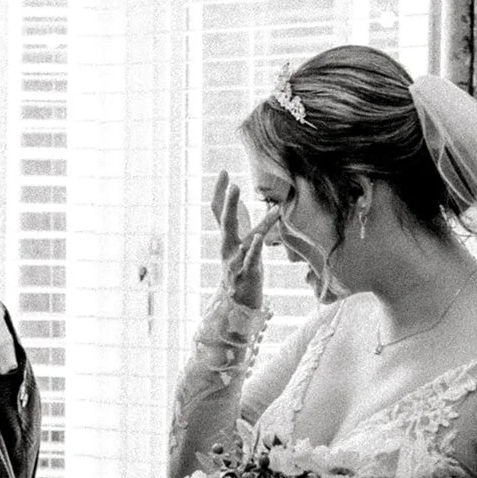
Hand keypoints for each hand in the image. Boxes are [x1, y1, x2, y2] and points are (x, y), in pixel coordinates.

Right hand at [211, 170, 276, 309]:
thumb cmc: (240, 270)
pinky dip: (253, 249)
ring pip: (240, 238)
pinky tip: (258, 238)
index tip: (224, 172)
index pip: (218, 212)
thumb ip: (239, 224)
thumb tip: (239, 203)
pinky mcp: (247, 274)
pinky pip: (249, 260)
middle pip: (225, 222)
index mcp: (226, 239)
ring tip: (253, 206)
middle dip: (229, 203)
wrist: (237, 305)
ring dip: (246, 221)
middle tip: (233, 185)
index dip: (220, 193)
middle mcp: (227, 248)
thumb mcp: (239, 244)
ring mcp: (235, 261)